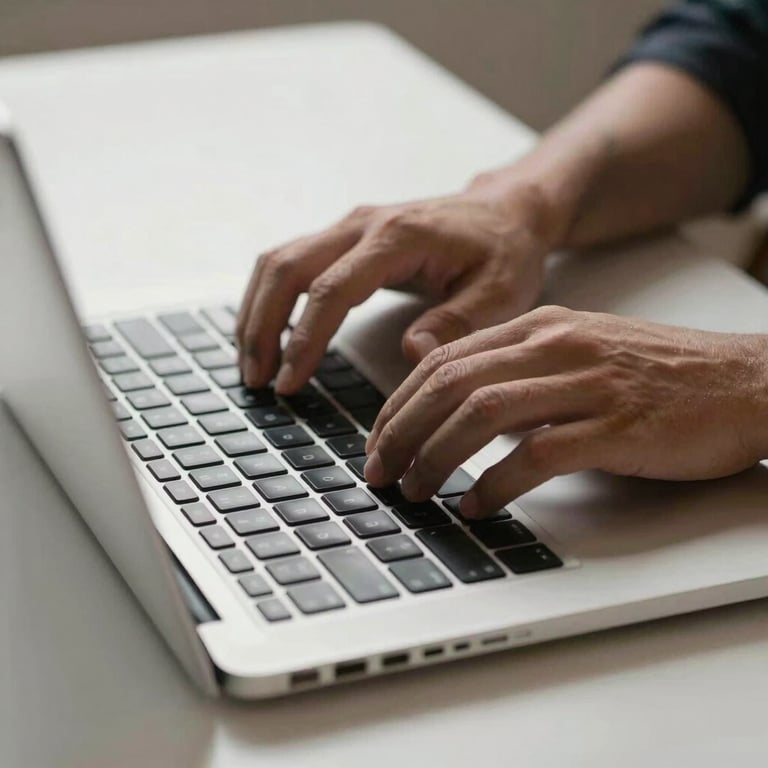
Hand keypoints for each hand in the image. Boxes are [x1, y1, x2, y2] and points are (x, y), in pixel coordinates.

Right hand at [236, 183, 555, 392]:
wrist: (507, 211)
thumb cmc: (505, 251)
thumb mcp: (500, 291)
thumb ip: (458, 321)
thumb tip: (411, 352)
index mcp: (399, 237)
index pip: (332, 290)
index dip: (305, 339)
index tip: (289, 382)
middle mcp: (364, 225)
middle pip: (286, 268)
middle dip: (262, 326)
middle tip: (256, 380)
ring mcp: (350, 227)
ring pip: (279, 262)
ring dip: (256, 312)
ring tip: (252, 365)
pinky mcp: (346, 237)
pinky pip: (291, 263)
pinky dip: (270, 299)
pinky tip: (268, 334)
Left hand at [364, 306, 767, 518]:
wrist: (745, 381)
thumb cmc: (659, 373)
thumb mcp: (576, 349)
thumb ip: (511, 363)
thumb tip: (444, 386)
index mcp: (540, 327)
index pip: (444, 360)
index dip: (399, 403)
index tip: (378, 439)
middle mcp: (555, 346)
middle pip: (450, 385)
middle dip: (402, 431)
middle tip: (381, 472)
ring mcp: (586, 384)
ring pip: (482, 414)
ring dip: (436, 457)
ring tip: (415, 491)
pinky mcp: (616, 426)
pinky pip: (538, 454)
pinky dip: (497, 483)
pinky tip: (477, 505)